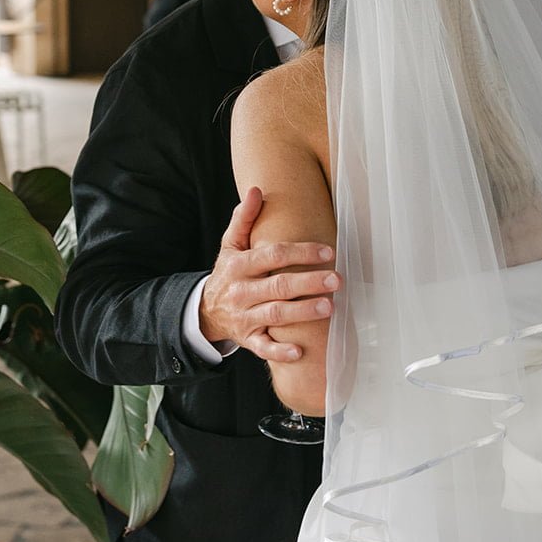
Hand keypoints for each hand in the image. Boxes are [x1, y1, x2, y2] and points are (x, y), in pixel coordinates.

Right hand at [199, 186, 339, 362]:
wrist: (204, 311)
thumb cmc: (228, 273)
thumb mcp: (230, 245)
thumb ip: (244, 218)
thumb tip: (256, 190)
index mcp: (239, 266)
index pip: (273, 256)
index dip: (301, 252)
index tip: (328, 250)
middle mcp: (242, 291)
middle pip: (278, 286)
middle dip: (309, 282)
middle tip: (337, 279)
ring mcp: (245, 317)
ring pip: (275, 314)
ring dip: (303, 312)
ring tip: (329, 307)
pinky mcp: (248, 339)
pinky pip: (263, 348)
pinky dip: (280, 352)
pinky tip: (300, 350)